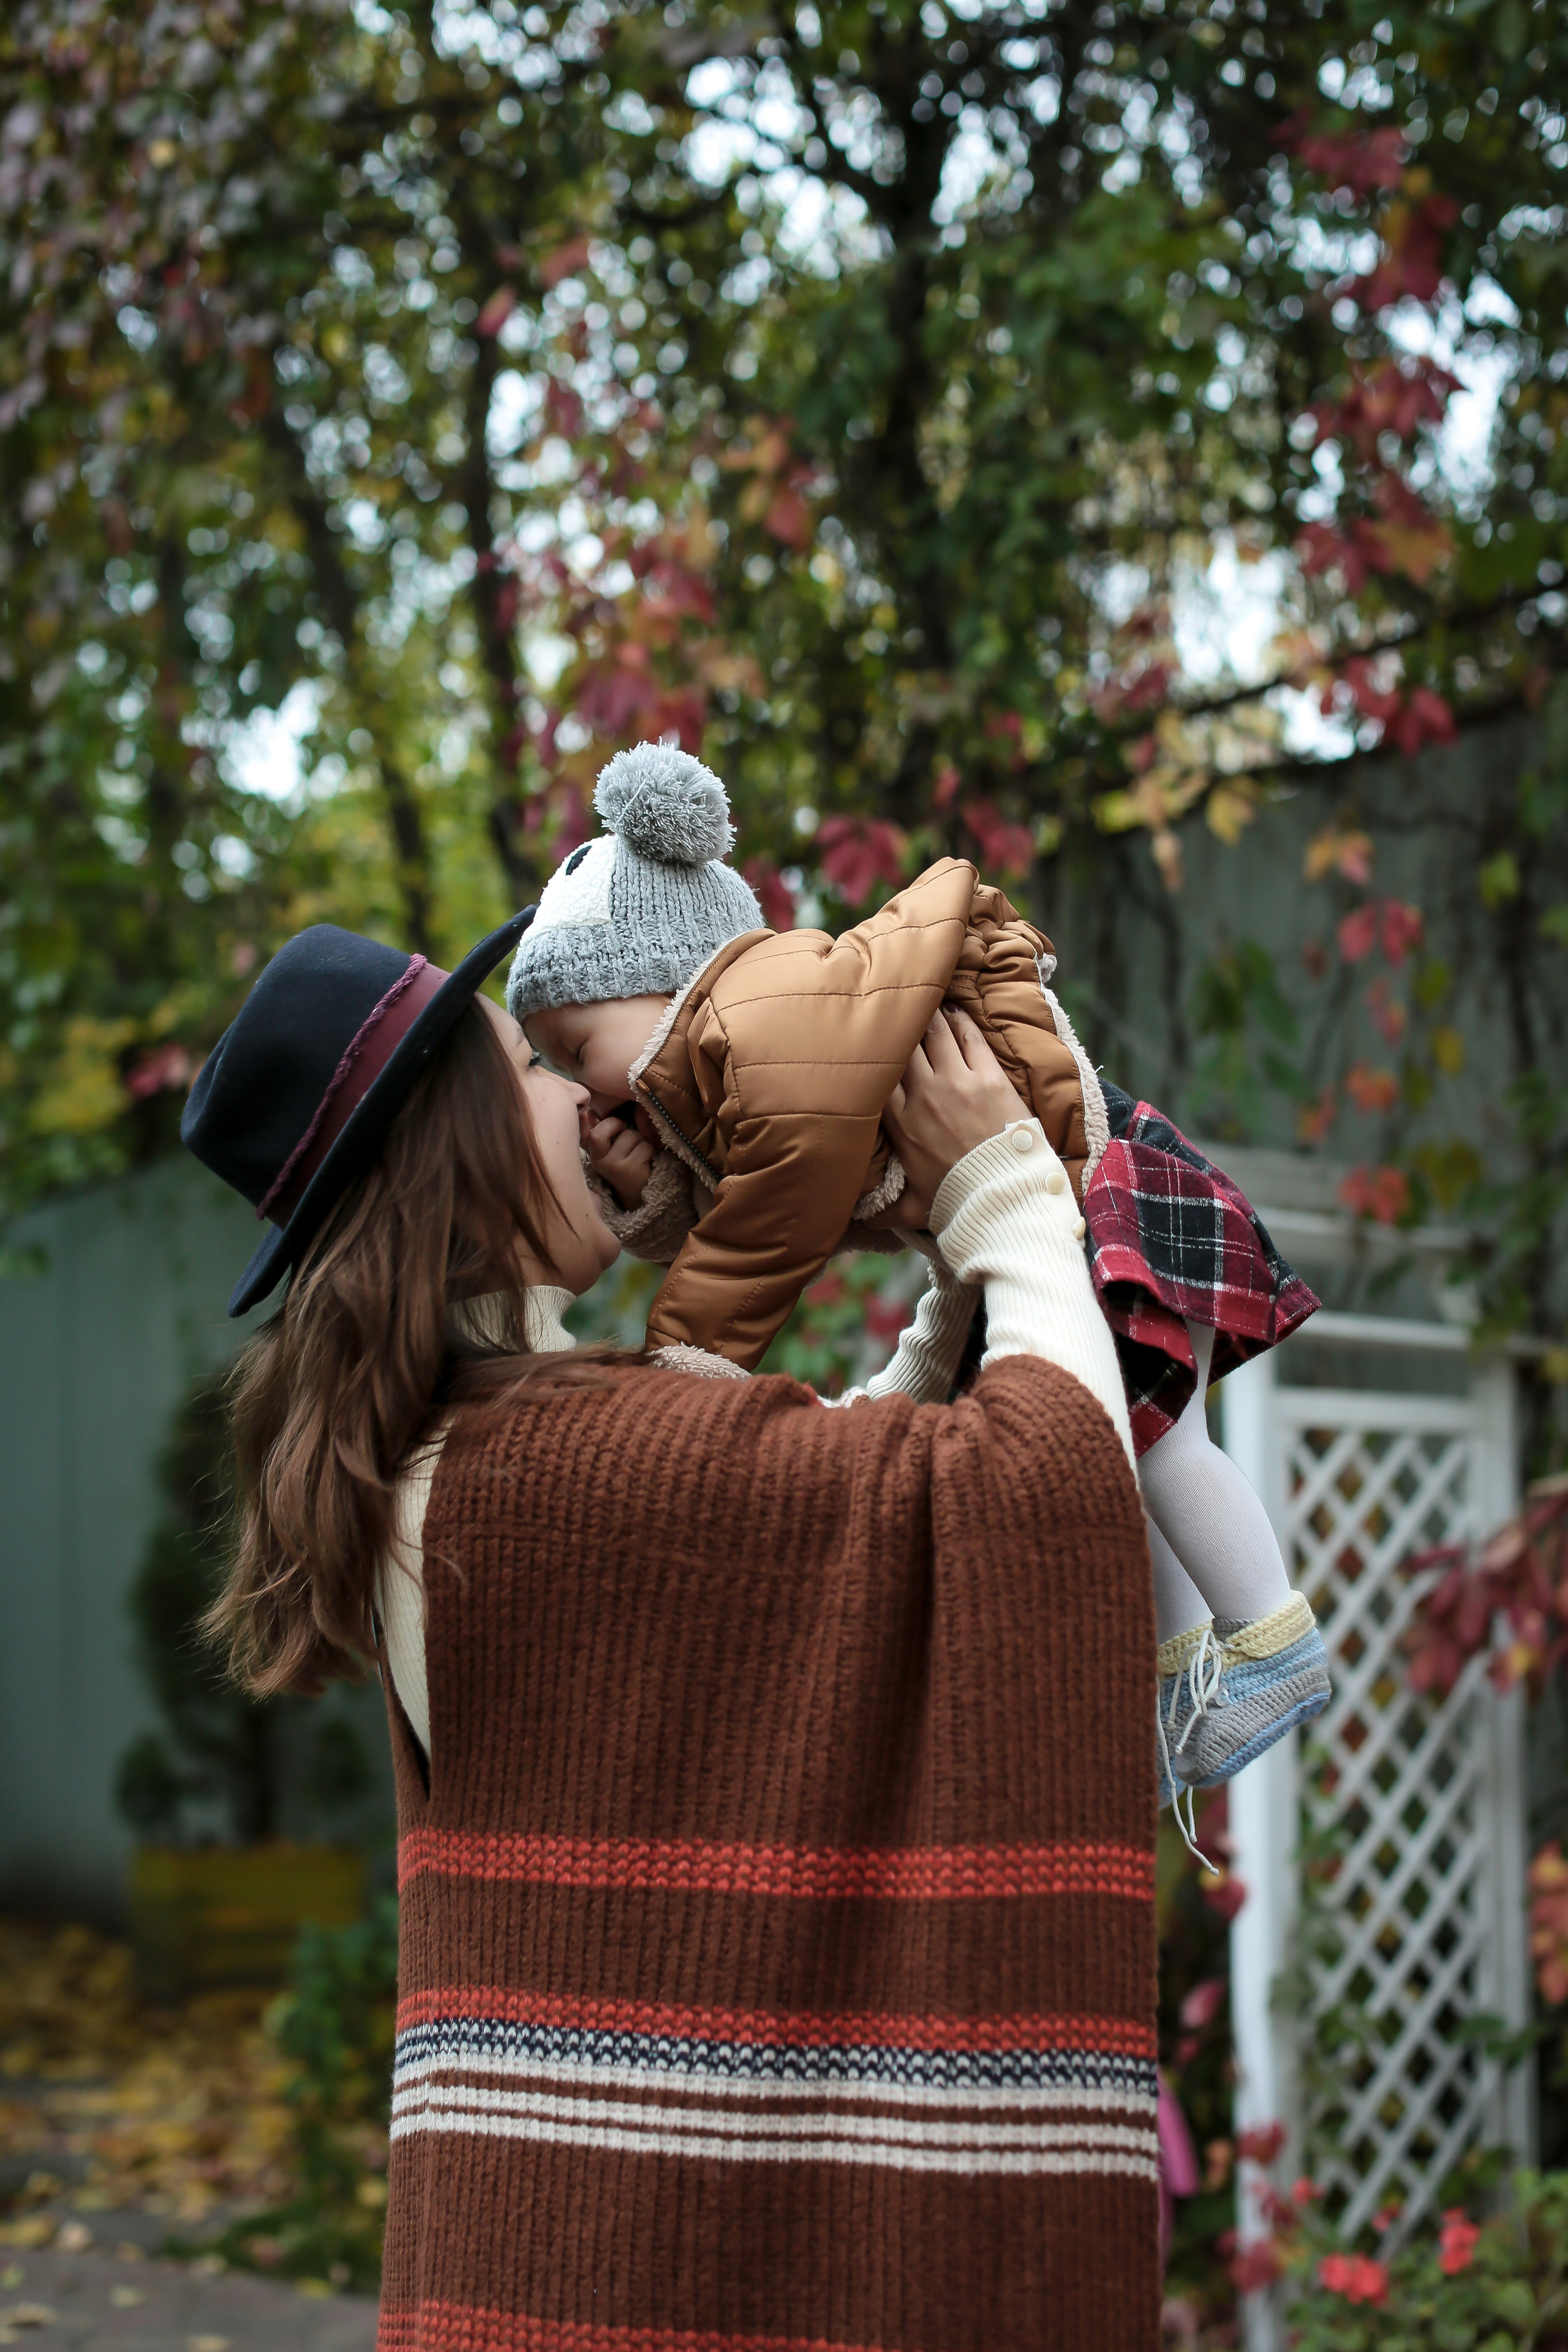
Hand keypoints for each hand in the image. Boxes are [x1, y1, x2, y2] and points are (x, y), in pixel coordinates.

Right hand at [583, 1109, 654, 1207]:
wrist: (635, 1192)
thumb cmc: (623, 1165)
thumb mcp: (608, 1152)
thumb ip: (600, 1134)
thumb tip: (588, 1112)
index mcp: (593, 1154)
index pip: (583, 1138)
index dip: (581, 1126)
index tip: (583, 1113)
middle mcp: (599, 1162)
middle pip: (606, 1130)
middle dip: (618, 1124)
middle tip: (625, 1132)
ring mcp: (614, 1167)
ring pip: (631, 1135)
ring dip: (639, 1140)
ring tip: (637, 1153)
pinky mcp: (631, 1171)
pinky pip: (645, 1147)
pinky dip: (650, 1150)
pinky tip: (645, 1161)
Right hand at [881, 1006, 1022, 1220]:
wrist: (1004, 1199)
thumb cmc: (958, 1201)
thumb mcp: (913, 1208)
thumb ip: (884, 1209)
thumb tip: (859, 1219)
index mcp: (899, 1123)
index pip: (877, 1075)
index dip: (874, 1055)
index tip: (870, 1043)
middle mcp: (922, 1095)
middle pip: (902, 1046)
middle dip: (898, 1027)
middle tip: (898, 1012)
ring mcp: (956, 1083)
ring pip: (933, 1032)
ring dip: (928, 1015)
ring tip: (925, 1002)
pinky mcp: (989, 1077)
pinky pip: (969, 1036)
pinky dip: (960, 1019)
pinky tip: (954, 1010)